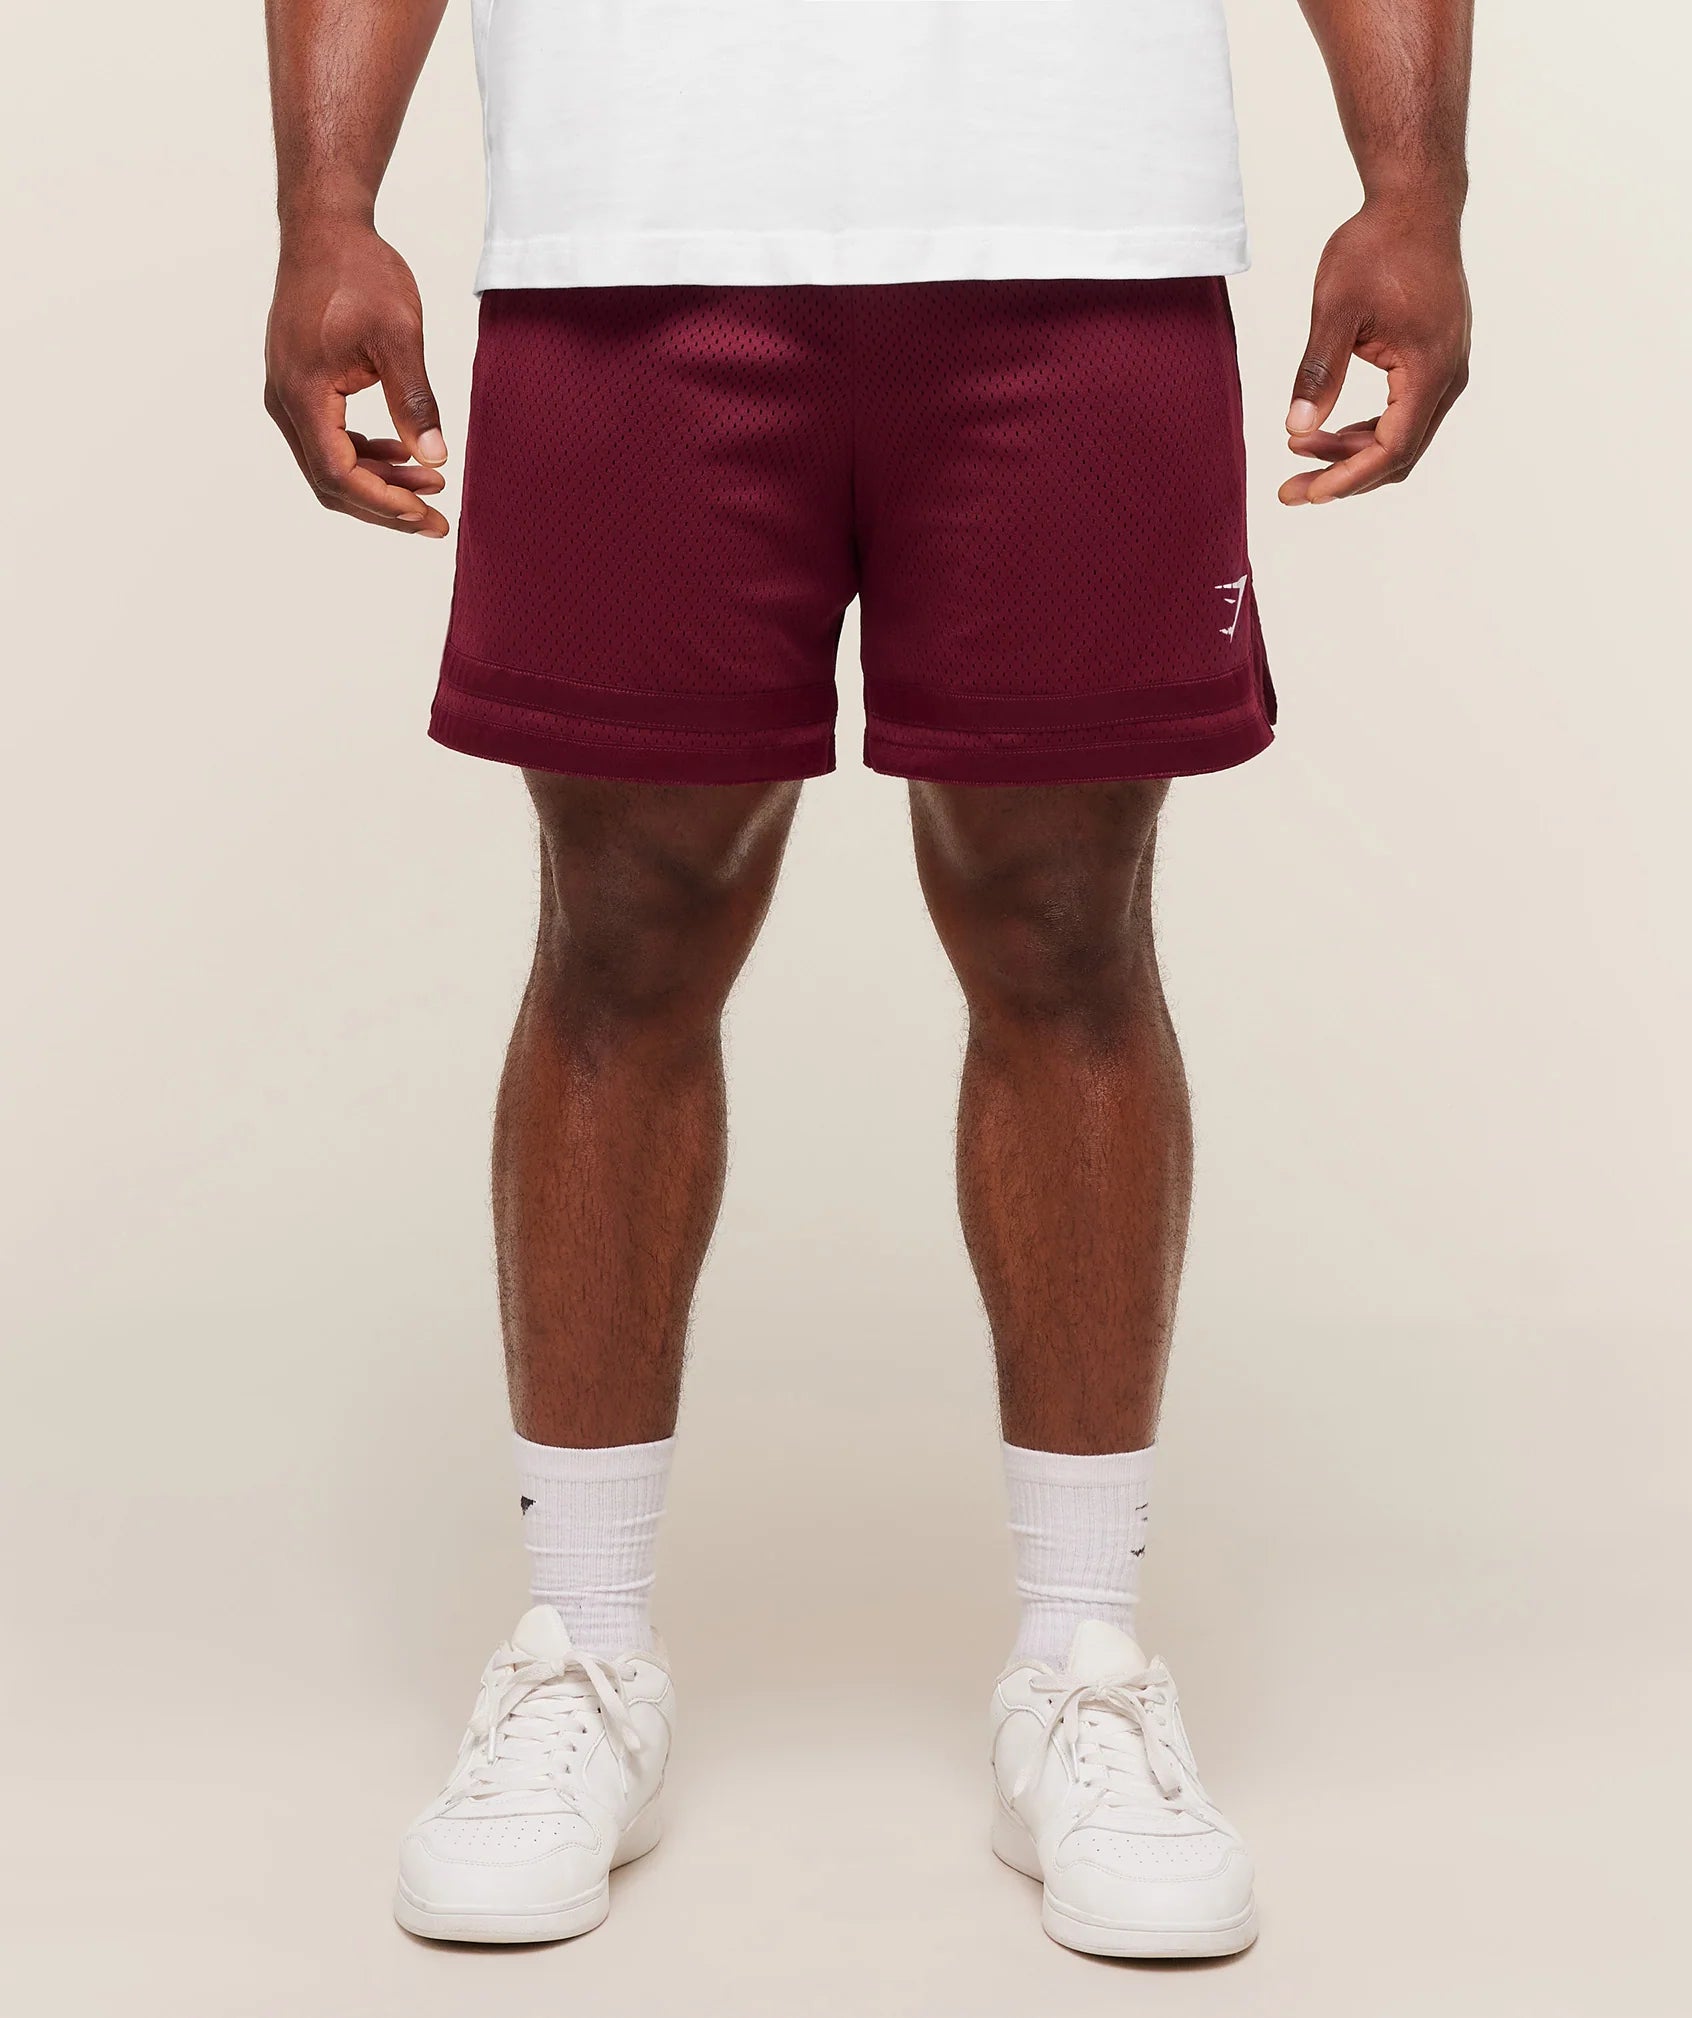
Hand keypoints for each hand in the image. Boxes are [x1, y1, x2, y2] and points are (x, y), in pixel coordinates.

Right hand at [264, 222, 449, 535]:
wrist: (325, 228)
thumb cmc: (358, 271)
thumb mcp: (398, 335)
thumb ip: (415, 400)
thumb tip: (435, 458)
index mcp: (302, 392)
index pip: (338, 473)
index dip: (384, 502)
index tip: (426, 513)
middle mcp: (285, 400)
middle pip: (331, 480)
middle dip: (385, 505)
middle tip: (437, 521)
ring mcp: (289, 393)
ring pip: (330, 463)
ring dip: (380, 482)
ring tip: (431, 486)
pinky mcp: (301, 385)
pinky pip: (329, 439)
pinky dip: (367, 455)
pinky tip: (405, 454)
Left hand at [1281, 197, 1470, 504]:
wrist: (1414, 203)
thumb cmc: (1377, 246)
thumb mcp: (1336, 309)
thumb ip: (1318, 371)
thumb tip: (1297, 428)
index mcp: (1429, 368)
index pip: (1392, 447)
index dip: (1349, 477)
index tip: (1308, 493)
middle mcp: (1447, 376)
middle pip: (1399, 452)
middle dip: (1344, 476)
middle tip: (1291, 490)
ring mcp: (1445, 368)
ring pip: (1400, 436)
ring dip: (1351, 453)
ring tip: (1298, 452)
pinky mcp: (1434, 360)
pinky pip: (1402, 413)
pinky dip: (1364, 430)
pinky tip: (1323, 430)